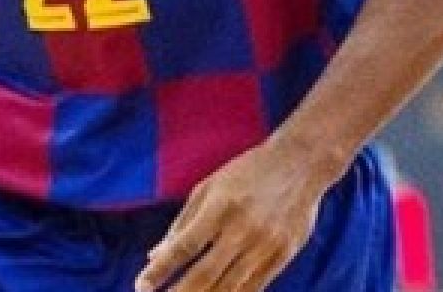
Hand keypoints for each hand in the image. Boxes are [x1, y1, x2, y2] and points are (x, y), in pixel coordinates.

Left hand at [136, 140, 335, 291]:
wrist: (301, 163)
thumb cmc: (247, 172)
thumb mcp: (209, 186)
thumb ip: (182, 222)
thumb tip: (155, 254)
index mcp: (220, 207)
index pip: (184, 246)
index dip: (160, 270)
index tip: (141, 286)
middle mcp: (243, 229)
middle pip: (205, 275)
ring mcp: (266, 245)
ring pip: (230, 288)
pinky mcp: (284, 255)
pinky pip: (254, 288)